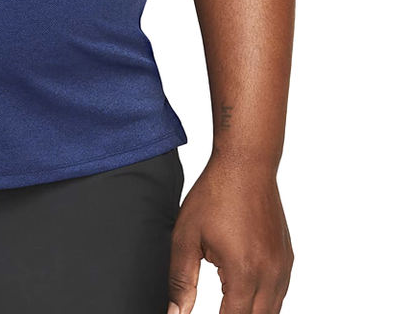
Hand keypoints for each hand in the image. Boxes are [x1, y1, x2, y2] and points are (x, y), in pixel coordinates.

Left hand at [167, 154, 292, 313]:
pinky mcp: (287, 258)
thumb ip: (181, 279)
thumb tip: (175, 313)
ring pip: (272, 311)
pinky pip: (279, 293)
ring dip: (250, 312)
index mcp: (243, 273)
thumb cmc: (214, 195)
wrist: (246, 164)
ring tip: (226, 302)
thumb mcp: (185, 236)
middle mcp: (270, 275)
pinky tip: (244, 292)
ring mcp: (283, 267)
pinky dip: (263, 301)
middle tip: (216, 308)